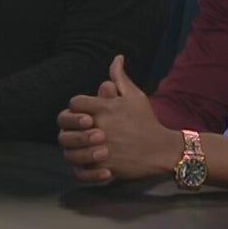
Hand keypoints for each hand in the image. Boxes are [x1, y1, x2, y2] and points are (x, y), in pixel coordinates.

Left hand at [60, 55, 179, 181]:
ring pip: (69, 151)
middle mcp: (99, 127)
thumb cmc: (146, 121)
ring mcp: (101, 149)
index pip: (74, 103)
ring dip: (74, 149)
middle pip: (64, 127)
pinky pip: (82, 171)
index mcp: (104, 108)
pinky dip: (83, 170)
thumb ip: (120, 78)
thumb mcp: (134, 96)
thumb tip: (117, 58)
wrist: (163, 149)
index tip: (85, 114)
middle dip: (69, 128)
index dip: (76, 108)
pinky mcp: (105, 167)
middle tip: (82, 131)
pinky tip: (92, 164)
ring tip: (85, 148)